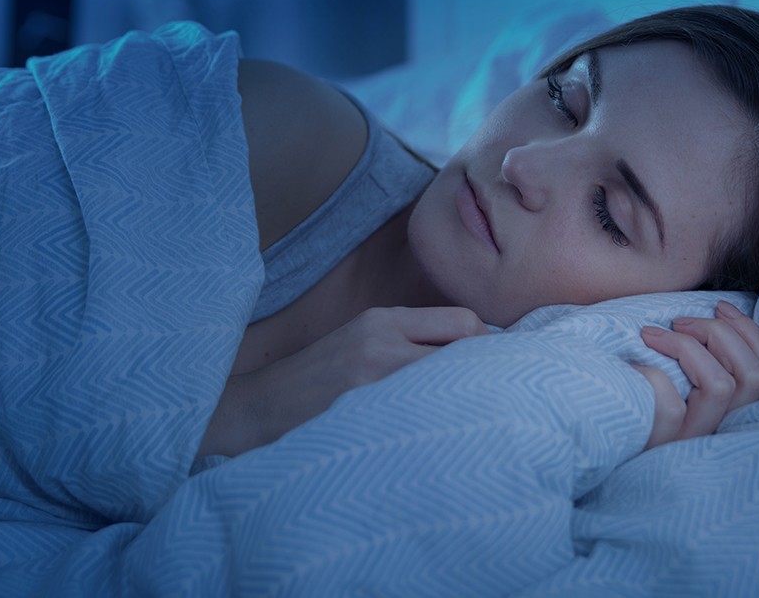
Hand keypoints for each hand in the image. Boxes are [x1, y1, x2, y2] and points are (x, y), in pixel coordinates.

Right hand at [199, 306, 488, 459]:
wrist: (261, 408)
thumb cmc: (319, 379)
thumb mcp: (360, 340)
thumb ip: (408, 339)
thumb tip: (474, 351)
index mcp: (384, 319)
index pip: (463, 320)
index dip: (488, 344)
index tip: (495, 367)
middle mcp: (382, 340)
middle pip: (466, 348)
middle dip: (487, 373)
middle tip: (497, 397)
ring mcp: (375, 377)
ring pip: (451, 383)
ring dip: (467, 400)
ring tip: (473, 420)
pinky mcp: (367, 412)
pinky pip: (425, 415)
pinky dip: (441, 424)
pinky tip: (443, 439)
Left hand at [630, 300, 758, 450]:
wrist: (600, 433)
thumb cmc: (645, 392)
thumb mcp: (687, 377)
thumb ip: (714, 358)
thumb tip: (721, 314)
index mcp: (739, 413)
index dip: (751, 334)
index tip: (720, 308)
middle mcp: (726, 431)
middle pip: (755, 378)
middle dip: (718, 334)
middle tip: (678, 322)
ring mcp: (695, 442)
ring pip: (720, 386)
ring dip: (687, 347)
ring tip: (652, 336)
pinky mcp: (664, 446)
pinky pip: (671, 406)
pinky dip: (654, 377)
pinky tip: (634, 369)